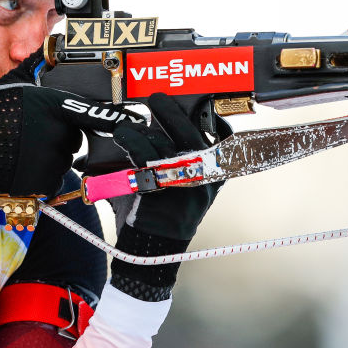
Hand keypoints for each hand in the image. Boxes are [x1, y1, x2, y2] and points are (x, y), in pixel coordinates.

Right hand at [0, 84, 131, 196]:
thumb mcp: (20, 84)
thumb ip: (42, 73)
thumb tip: (53, 48)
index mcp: (55, 108)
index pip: (94, 114)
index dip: (117, 119)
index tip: (136, 121)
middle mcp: (58, 135)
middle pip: (72, 141)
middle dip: (57, 139)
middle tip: (28, 132)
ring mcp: (48, 161)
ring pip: (58, 162)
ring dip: (45, 158)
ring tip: (18, 147)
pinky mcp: (38, 183)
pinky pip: (46, 181)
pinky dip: (34, 175)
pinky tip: (16, 162)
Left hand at [108, 93, 221, 300]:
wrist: (152, 250)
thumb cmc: (161, 214)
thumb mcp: (181, 187)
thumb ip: (177, 158)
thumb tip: (157, 124)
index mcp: (216, 175)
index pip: (224, 137)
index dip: (209, 116)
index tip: (198, 103)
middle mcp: (207, 178)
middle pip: (191, 133)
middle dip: (172, 111)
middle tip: (156, 97)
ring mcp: (187, 184)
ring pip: (166, 143)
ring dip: (144, 127)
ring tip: (127, 122)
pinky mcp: (165, 190)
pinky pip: (148, 157)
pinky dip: (133, 142)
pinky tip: (123, 136)